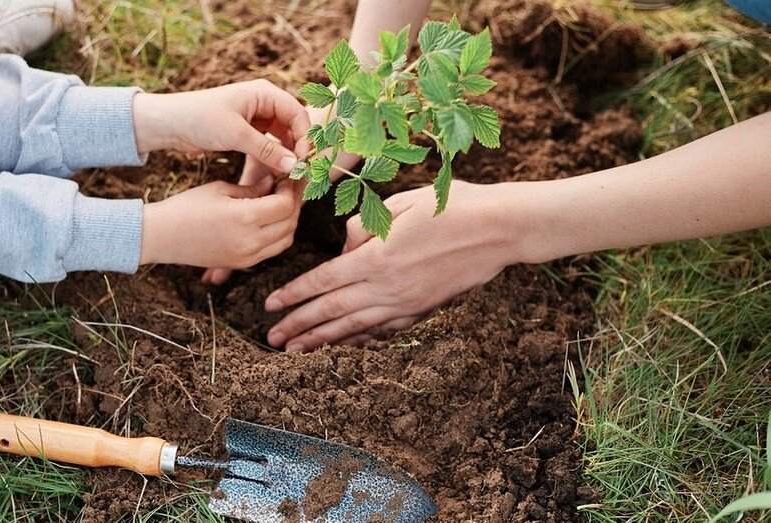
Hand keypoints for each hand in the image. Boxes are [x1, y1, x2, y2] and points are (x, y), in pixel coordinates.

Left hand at [133, 80, 310, 173]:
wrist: (170, 123)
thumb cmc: (200, 118)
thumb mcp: (235, 134)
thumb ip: (267, 150)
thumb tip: (294, 166)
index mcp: (264, 93)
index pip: (298, 114)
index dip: (304, 137)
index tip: (302, 161)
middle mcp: (264, 102)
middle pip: (294, 126)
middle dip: (297, 148)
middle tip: (298, 172)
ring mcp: (257, 117)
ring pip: (283, 137)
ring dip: (286, 155)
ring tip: (287, 176)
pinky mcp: (248, 132)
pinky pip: (270, 145)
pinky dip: (273, 157)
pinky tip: (275, 173)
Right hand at [200, 157, 305, 283]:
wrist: (162, 236)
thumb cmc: (188, 206)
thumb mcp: (222, 189)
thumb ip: (253, 188)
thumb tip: (275, 182)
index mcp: (246, 218)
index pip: (285, 205)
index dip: (290, 190)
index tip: (285, 178)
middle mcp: (251, 241)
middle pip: (290, 223)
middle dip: (293, 204)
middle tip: (288, 189)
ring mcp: (247, 256)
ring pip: (286, 240)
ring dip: (289, 222)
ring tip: (280, 204)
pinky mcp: (242, 264)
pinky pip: (272, 250)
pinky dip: (278, 235)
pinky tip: (270, 220)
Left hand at [263, 181, 523, 351]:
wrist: (500, 229)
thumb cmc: (451, 206)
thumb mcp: (400, 204)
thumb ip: (362, 229)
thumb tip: (343, 251)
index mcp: (377, 259)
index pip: (322, 282)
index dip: (294, 295)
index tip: (270, 306)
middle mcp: (387, 288)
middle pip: (331, 312)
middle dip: (298, 326)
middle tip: (272, 338)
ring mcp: (406, 304)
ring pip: (354, 328)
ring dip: (321, 340)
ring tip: (296, 349)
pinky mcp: (423, 310)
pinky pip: (382, 329)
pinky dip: (358, 338)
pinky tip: (343, 343)